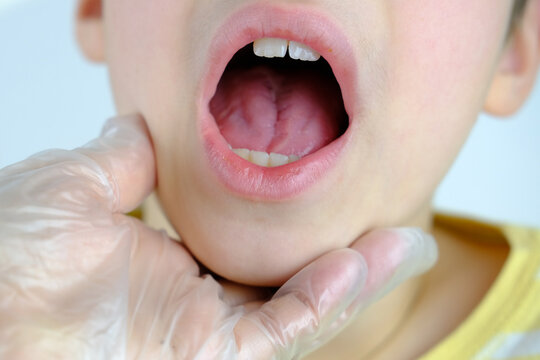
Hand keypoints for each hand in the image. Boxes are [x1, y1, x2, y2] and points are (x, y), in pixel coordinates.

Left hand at [0, 115, 436, 358]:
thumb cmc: (5, 251)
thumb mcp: (76, 187)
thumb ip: (122, 161)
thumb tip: (141, 130)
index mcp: (166, 265)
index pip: (249, 248)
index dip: (294, 226)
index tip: (330, 190)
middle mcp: (192, 304)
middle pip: (288, 284)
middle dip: (347, 259)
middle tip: (395, 228)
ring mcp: (203, 337)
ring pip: (297, 313)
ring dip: (352, 281)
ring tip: (401, 245)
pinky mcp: (207, 359)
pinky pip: (277, 335)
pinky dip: (319, 304)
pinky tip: (353, 268)